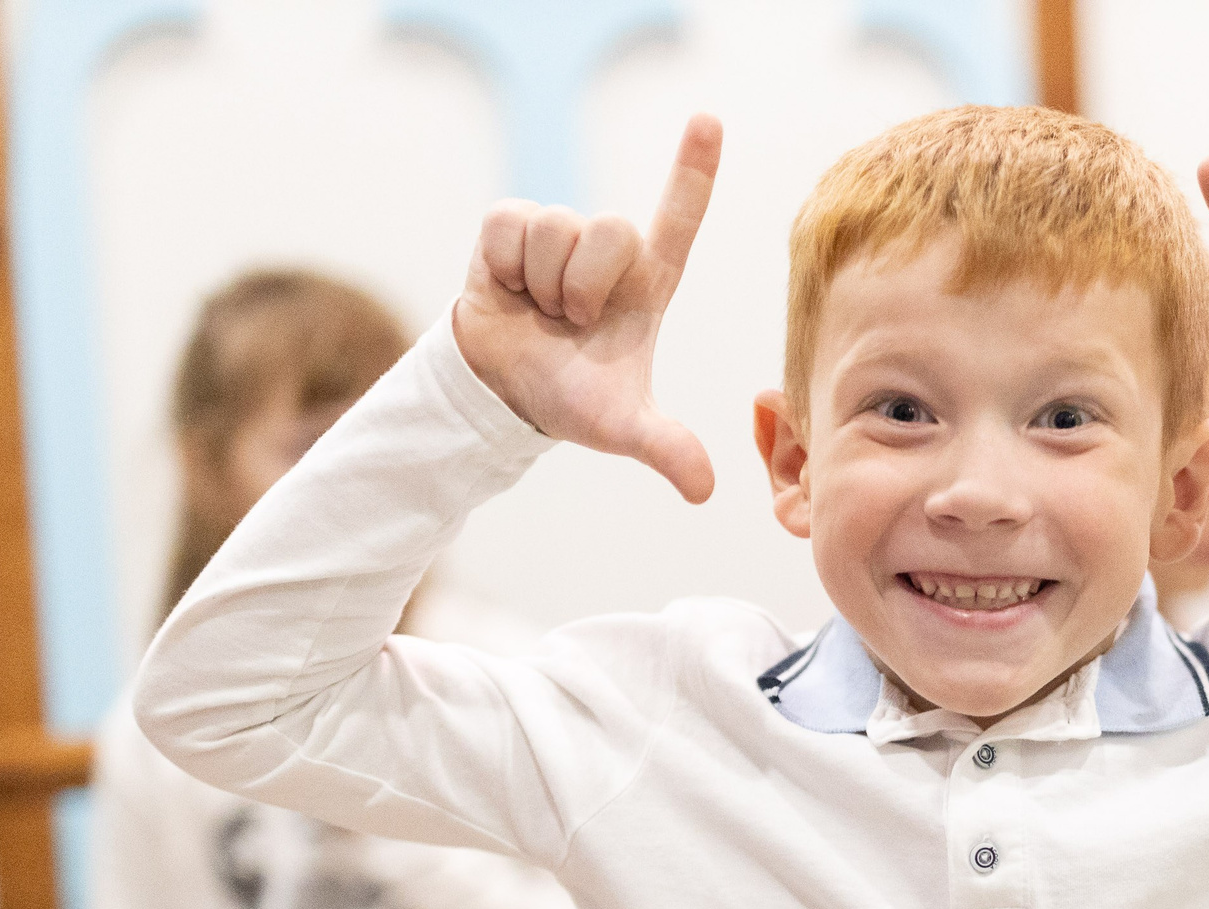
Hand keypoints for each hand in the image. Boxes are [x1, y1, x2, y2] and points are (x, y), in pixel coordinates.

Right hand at [455, 114, 722, 502]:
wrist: (501, 393)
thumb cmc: (570, 398)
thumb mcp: (620, 427)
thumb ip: (663, 447)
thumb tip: (703, 489)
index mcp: (647, 283)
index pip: (676, 218)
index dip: (692, 169)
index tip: (707, 118)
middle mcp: (608, 250)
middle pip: (610, 229)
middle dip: (586, 288)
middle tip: (571, 323)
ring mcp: (558, 234)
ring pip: (558, 226)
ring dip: (544, 282)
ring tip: (539, 311)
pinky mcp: (508, 226)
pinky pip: (511, 225)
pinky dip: (506, 268)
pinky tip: (507, 292)